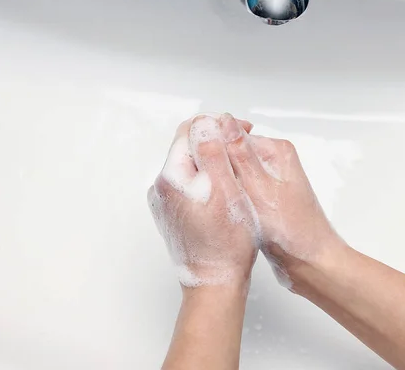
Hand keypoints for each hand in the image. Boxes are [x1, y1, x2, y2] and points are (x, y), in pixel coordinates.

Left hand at [148, 115, 259, 287]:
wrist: (214, 282)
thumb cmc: (225, 243)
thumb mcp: (226, 190)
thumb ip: (213, 152)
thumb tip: (206, 122)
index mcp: (171, 176)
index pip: (190, 130)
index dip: (218, 125)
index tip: (242, 131)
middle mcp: (161, 187)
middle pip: (189, 147)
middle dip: (217, 142)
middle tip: (243, 149)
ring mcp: (165, 201)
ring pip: (191, 166)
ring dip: (213, 161)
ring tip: (238, 172)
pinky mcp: (173, 213)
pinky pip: (190, 184)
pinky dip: (208, 180)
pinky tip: (226, 192)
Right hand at [217, 113, 345, 288]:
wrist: (311, 263)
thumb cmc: (292, 231)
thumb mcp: (259, 188)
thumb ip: (240, 155)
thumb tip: (223, 122)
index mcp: (276, 151)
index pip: (232, 136)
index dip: (212, 152)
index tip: (199, 170)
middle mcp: (274, 162)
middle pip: (232, 155)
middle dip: (217, 171)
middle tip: (209, 192)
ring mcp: (270, 182)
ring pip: (234, 176)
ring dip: (224, 187)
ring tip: (218, 204)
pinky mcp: (266, 200)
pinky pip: (240, 192)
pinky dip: (232, 201)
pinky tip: (227, 213)